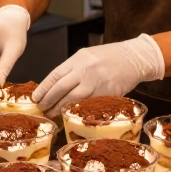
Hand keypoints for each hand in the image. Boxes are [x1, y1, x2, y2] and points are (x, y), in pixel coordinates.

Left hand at [33, 34, 164, 116]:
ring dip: (60, 109)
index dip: (43, 88)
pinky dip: (78, 111)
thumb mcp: (88, 56)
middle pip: (61, 88)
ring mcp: (97, 82)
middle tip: (42, 109)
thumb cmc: (110, 57)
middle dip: (49, 101)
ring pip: (73, 99)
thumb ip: (73, 69)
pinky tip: (71, 116)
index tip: (36, 98)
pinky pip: (89, 105)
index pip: (55, 75)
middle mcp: (86, 70)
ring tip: (53, 115)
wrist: (135, 58)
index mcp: (78, 59)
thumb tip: (55, 86)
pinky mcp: (107, 93)